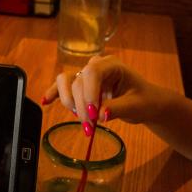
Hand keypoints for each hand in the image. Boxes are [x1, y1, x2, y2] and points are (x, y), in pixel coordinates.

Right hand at [42, 55, 164, 127]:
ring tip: (82, 120)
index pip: (93, 72)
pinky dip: (54, 93)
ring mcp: (87, 75)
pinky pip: (63, 86)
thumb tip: (100, 114)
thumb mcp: (135, 106)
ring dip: (69, 102)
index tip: (93, 114)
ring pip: (66, 82)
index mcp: (112, 65)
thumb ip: (118, 108)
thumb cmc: (144, 100)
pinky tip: (46, 101)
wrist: (145, 102)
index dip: (89, 92)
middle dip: (81, 106)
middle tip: (90, 127)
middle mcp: (96, 67)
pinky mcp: (81, 86)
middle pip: (78, 81)